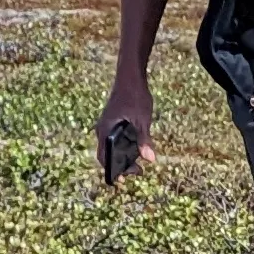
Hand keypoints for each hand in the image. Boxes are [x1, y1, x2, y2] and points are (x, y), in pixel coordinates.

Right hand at [96, 68, 154, 185]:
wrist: (130, 76)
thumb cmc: (135, 95)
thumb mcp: (142, 120)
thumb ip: (144, 140)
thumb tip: (150, 160)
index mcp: (105, 130)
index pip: (104, 157)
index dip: (113, 170)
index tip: (126, 177)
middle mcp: (102, 129)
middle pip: (107, 154)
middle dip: (122, 165)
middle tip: (139, 170)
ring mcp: (106, 125)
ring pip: (112, 146)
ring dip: (124, 155)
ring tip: (140, 160)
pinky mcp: (112, 121)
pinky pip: (115, 139)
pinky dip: (124, 146)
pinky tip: (137, 146)